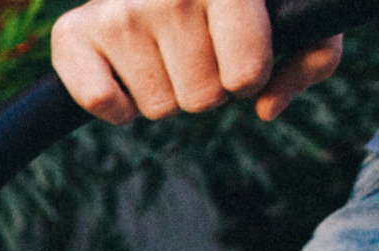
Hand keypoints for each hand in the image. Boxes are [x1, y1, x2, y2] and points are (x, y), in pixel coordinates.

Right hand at [52, 0, 341, 123]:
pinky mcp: (72, 33)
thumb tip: (266, 106)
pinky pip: (100, 101)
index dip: (249, 78)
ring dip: (164, 94)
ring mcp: (118, 12)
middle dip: (204, 88)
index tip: (243, 57)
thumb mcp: (294, 19)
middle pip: (201, 99)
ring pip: (157, 108)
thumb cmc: (234, 5)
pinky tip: (125, 77)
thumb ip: (312, 59)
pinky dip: (116, 107)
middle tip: (196, 54)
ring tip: (162, 55)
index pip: (244, 73)